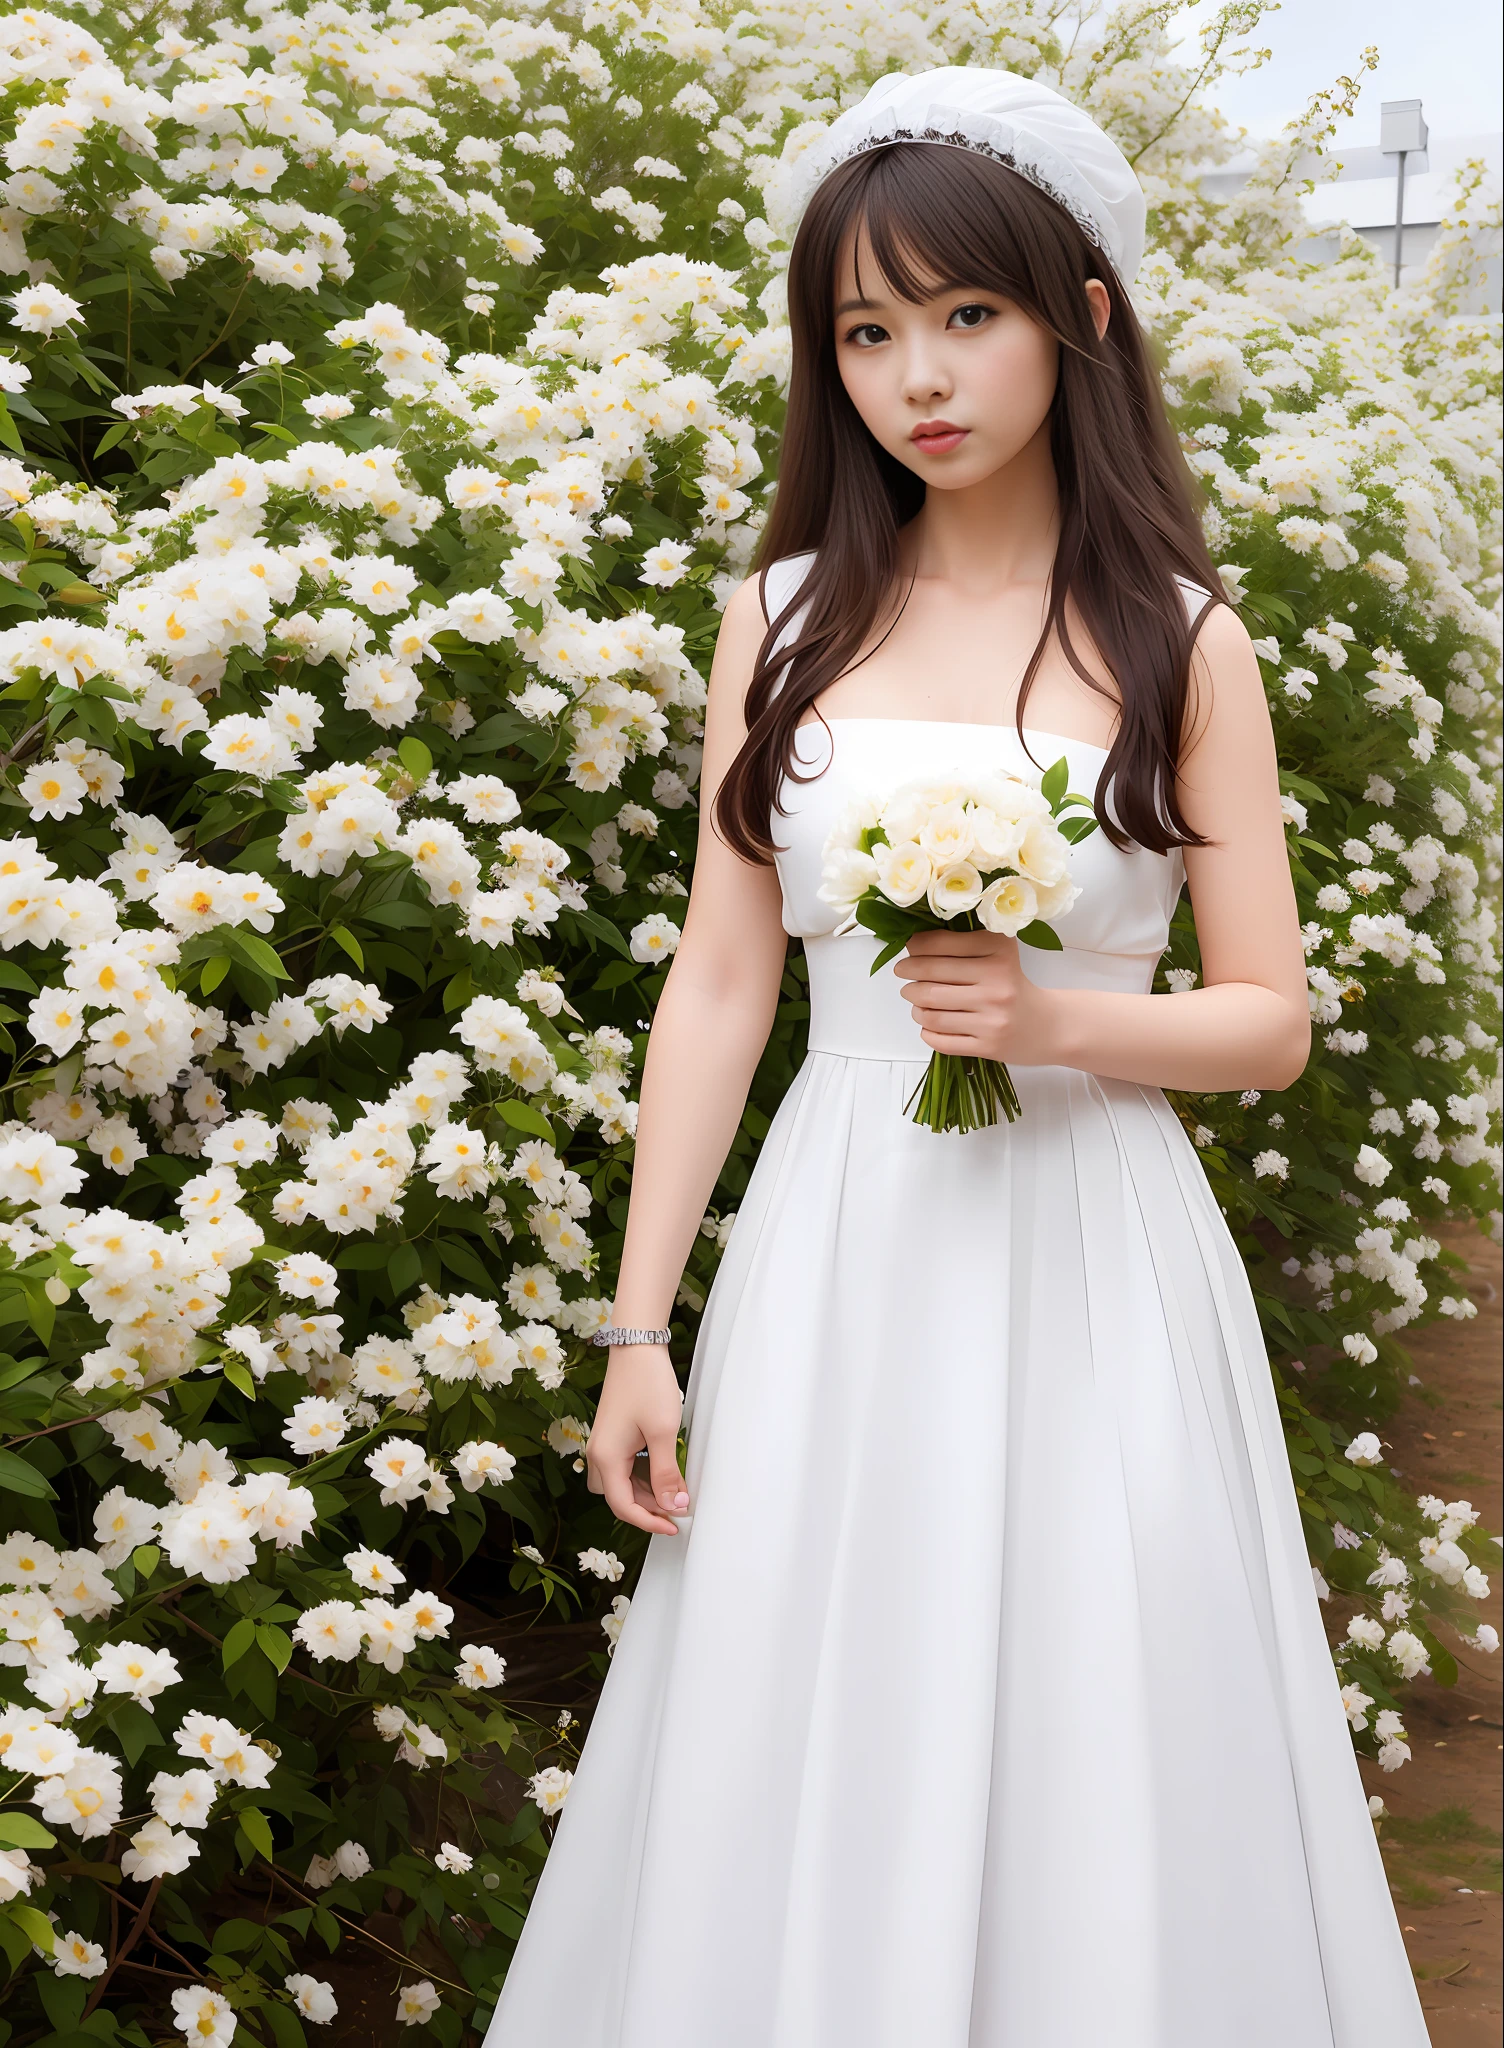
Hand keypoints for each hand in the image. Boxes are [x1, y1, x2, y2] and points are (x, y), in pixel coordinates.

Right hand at [585, 1343, 690, 1536]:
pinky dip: (642, 1476)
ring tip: (675, 1490)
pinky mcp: (613, 1434)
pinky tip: (663, 1471)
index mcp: (606, 1457)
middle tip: (678, 1508)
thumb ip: (666, 1473)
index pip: (623, 1506)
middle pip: (618, 1498)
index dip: (649, 1522)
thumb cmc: (647, 1383)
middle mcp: (599, 1453)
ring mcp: (604, 1443)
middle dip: (647, 1509)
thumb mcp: (663, 1432)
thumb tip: (674, 1506)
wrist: (636, 1346)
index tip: (674, 1526)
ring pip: (621, 1484)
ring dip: (645, 1493)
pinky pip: (624, 1467)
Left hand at [894, 926, 1064, 1064]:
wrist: (1049, 1026)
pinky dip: (927, 1032)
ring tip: (915, 1000)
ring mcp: (992, 1019)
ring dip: (915, 1006)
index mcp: (998, 953)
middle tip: (903, 974)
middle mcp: (996, 985)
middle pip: (930, 981)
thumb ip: (963, 945)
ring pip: (931, 1013)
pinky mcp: (988, 1046)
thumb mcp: (999, 953)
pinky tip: (928, 1024)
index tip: (909, 950)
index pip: (941, 945)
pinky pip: (941, 1040)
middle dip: (908, 975)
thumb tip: (913, 944)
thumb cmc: (1014, 985)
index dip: (916, 948)